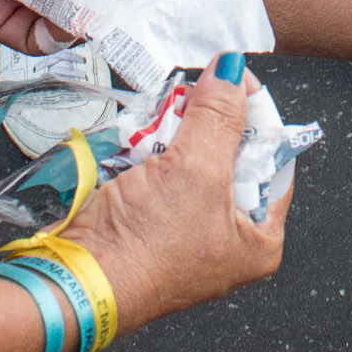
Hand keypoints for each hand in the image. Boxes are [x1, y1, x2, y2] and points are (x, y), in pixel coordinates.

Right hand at [61, 70, 289, 329]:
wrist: (78, 281)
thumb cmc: (148, 248)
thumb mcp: (198, 169)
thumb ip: (219, 114)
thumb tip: (230, 71)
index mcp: (259, 239)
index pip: (274, 160)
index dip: (257, 117)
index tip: (236, 81)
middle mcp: (226, 239)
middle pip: (229, 157)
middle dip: (207, 124)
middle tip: (193, 98)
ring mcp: (184, 232)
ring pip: (189, 160)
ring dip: (173, 135)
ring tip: (161, 120)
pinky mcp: (147, 222)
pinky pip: (157, 172)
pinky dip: (148, 150)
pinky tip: (137, 141)